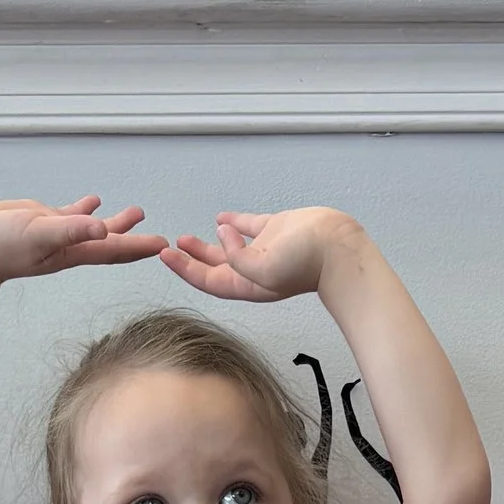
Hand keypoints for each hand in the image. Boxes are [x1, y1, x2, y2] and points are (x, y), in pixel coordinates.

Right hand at [0, 196, 165, 283]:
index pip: (115, 250)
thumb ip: (71, 229)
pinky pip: (71, 216)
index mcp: (74, 251)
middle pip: (112, 243)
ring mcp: (58, 234)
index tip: (163, 246)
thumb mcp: (40, 233)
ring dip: (116, 222)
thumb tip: (102, 228)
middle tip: (161, 237)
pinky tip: (95, 199)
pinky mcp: (44, 221)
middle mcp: (71, 246)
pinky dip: (85, 209)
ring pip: (94, 228)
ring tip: (137, 211)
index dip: (140, 247)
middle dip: (136, 239)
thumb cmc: (2, 245)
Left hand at [160, 207, 355, 303]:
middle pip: (213, 268)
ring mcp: (264, 250)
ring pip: (227, 248)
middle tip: (171, 247)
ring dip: (207, 245)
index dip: (184, 269)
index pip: (207, 280)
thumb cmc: (305, 263)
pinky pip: (248, 227)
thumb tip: (221, 234)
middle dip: (190, 260)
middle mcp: (253, 270)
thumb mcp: (264, 269)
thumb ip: (237, 258)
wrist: (337, 248)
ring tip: (186, 238)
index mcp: (247, 285)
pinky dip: (233, 223)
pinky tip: (220, 218)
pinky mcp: (275, 231)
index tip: (165, 255)